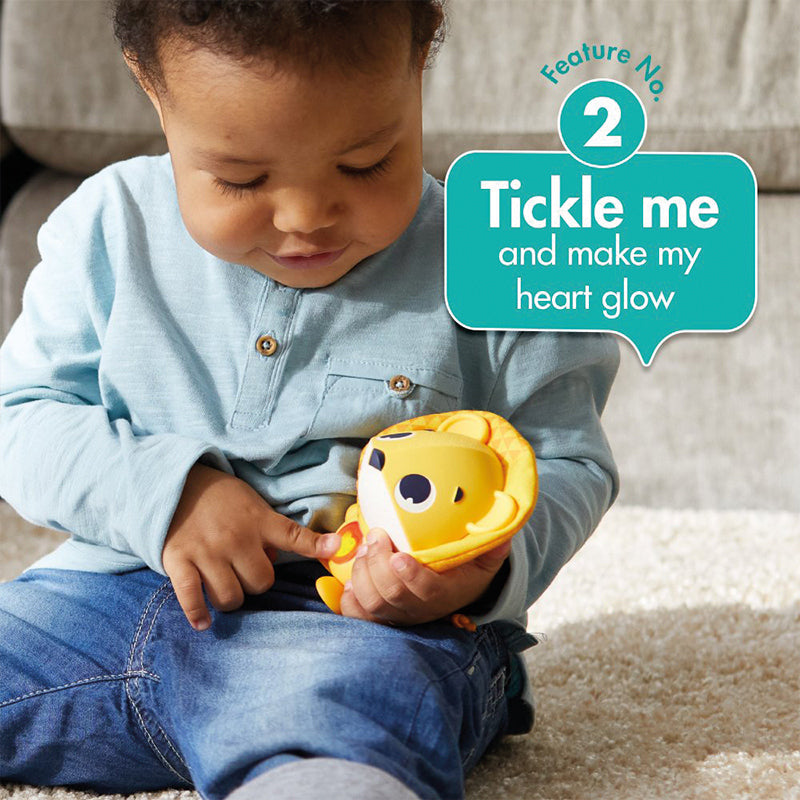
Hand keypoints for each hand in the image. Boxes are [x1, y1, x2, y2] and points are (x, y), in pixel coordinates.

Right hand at [163, 463, 339, 630]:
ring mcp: (207, 552)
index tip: (336, 548)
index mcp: (258, 521)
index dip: (316, 545)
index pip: (294, 536)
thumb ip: (268, 529)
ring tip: (224, 586)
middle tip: (245, 571)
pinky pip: (192, 597)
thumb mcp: (251, 503)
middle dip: (256, 582)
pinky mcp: (179, 561)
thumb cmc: (219, 496)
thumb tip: (276, 558)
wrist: (174, 483)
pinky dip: (198, 613)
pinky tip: (204, 622)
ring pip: (231, 596)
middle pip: (261, 582)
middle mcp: (236, 538)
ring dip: (230, 598)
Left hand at [339, 528, 510, 626]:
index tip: (398, 555)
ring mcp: (399, 615)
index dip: (411, 575)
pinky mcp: (382, 615)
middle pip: (392, 594)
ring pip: (372, 604)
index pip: (427, 590)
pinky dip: (349, 597)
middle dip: (377, 564)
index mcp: (446, 593)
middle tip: (375, 536)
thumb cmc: (467, 568)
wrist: (455, 591)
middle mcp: (420, 609)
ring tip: (365, 547)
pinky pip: (358, 614)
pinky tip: (351, 575)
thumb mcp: (486, 557)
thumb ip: (494, 544)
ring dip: (362, 574)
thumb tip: (503, 533)